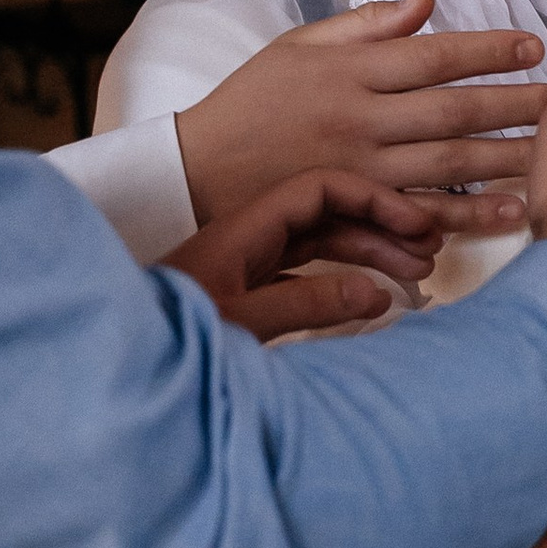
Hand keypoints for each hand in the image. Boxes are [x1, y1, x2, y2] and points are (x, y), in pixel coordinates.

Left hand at [166, 168, 446, 340]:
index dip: (373, 200)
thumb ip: (308, 306)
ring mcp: (248, 264)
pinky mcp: (246, 290)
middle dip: (383, 226)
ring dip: (369, 253)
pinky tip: (371, 295)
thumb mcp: (243, 321)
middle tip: (430, 248)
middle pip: (330, 214)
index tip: (414, 223)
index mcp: (245, 228)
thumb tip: (376, 293)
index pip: (321, 188)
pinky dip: (343, 279)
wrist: (116, 359)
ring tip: (416, 273)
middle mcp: (249, 237)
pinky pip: (307, 273)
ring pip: (322, 245)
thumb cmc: (170, 337)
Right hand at [171, 0, 546, 227]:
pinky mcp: (353, 211)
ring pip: (446, 166)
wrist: (198, 171)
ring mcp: (358, 170)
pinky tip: (508, 212)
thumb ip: (365, 24)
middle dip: (516, 105)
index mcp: (349, 71)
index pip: (432, 55)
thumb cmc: (251, 101)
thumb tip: (426, 0)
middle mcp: (359, 119)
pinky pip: (420, 214)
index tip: (534, 48)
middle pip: (452, 111)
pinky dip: (467, 216)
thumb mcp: (300, 46)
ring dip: (506, 160)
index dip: (487, 51)